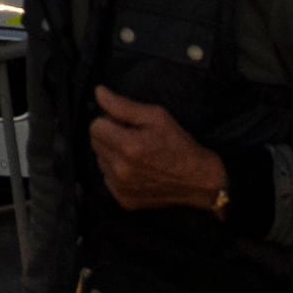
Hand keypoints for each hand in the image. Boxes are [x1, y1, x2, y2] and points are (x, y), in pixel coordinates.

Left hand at [89, 86, 226, 211]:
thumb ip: (122, 105)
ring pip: (100, 160)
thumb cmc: (179, 145)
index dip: (110, 120)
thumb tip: (98, 92)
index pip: (95, 126)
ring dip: (112, 154)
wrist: (198, 181)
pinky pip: (107, 179)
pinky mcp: (123, 200)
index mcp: (128, 147)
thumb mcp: (156, 116)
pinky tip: (136, 169)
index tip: (125, 124)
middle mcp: (121, 170)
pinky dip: (117, 172)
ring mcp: (121, 188)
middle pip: (94, 143)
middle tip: (132, 137)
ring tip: (136, 154)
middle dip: (109, 136)